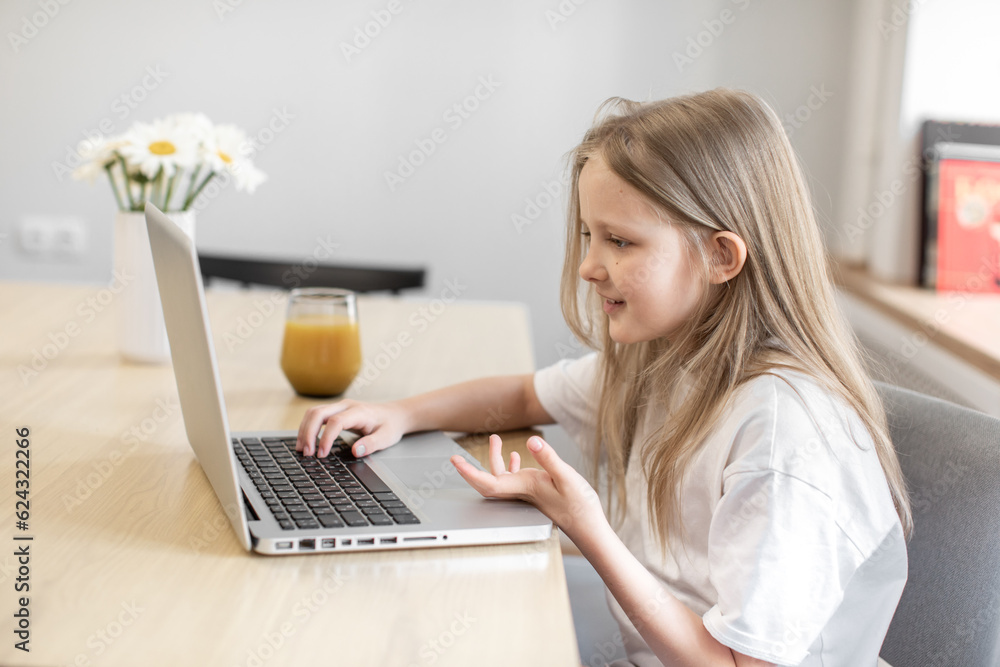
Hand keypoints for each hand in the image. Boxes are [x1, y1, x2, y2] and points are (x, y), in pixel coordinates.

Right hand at [297, 399, 408, 457]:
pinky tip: (305, 441)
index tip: (321, 455)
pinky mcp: (335, 412)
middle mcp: (346, 406)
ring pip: (314, 413)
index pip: (335, 421)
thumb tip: (356, 451)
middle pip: (318, 413)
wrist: (394, 414)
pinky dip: (307, 427)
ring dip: (304, 430)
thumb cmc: (390, 426)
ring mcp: (339, 407)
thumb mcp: (387, 437)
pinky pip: (316, 416)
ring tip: (301, 449)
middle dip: (308, 433)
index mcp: (359, 412)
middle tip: (306, 454)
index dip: (325, 438)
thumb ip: (372, 444)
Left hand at [450, 434, 606, 542]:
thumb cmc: (580, 507)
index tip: (455, 462)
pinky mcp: (535, 492)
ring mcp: (527, 493)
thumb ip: (548, 458)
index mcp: (524, 488)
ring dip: (494, 459)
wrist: (589, 527)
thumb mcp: (567, 477)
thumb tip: (532, 441)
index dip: (469, 473)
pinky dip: (509, 466)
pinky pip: (514, 479)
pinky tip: (515, 455)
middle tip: (456, 456)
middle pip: (488, 482)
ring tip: (494, 439)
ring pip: (501, 478)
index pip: (489, 482)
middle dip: (471, 469)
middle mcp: (521, 491)